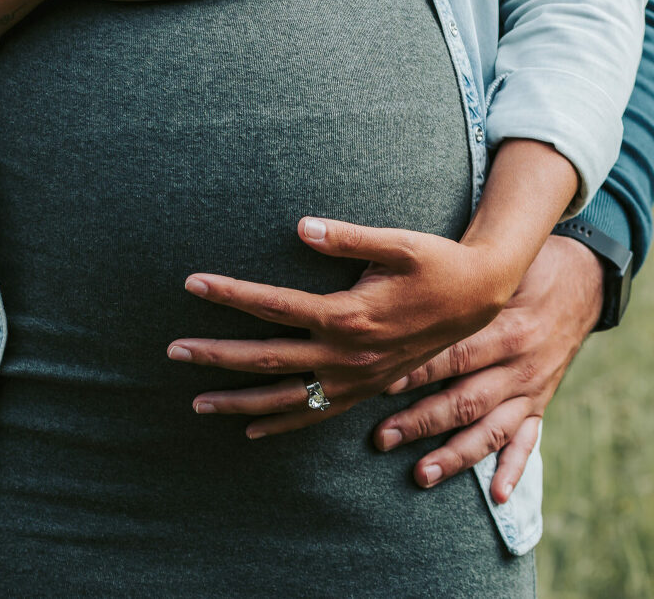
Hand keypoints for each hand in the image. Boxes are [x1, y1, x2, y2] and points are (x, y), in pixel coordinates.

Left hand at [169, 216, 526, 437]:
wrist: (480, 297)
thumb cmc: (436, 262)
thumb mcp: (398, 241)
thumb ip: (347, 236)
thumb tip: (300, 225)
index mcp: (349, 314)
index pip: (274, 305)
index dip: (230, 293)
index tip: (191, 283)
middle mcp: (347, 353)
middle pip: (268, 358)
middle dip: (217, 355)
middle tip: (173, 351)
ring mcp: (356, 377)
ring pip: (286, 397)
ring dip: (238, 400)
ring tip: (196, 402)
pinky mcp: (366, 388)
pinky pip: (315, 413)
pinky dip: (281, 422)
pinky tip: (250, 428)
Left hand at [374, 233, 603, 501]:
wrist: (585, 279)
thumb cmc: (530, 267)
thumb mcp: (500, 267)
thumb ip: (459, 279)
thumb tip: (397, 270)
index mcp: (510, 328)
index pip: (458, 354)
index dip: (420, 370)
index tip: (383, 382)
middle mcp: (523, 364)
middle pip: (468, 399)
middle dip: (424, 421)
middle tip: (382, 437)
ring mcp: (534, 388)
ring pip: (492, 429)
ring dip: (456, 455)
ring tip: (421, 474)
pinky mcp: (542, 403)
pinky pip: (529, 441)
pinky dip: (514, 469)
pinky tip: (498, 496)